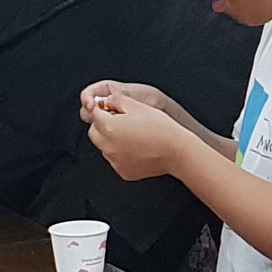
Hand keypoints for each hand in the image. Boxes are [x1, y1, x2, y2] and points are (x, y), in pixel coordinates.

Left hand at [82, 84, 197, 180]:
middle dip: (103, 126)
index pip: (95, 114)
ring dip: (111, 141)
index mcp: (110, 127)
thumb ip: (118, 100)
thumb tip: (107, 100)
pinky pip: (115, 160)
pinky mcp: (123, 171)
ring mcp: (115, 161)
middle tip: (120, 122)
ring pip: (104, 147)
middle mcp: (108, 146)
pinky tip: (137, 149)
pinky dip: (121, 154)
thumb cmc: (161, 128)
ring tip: (132, 136)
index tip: (113, 110)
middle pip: (94, 132)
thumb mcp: (139, 106)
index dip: (104, 110)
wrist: (176, 151)